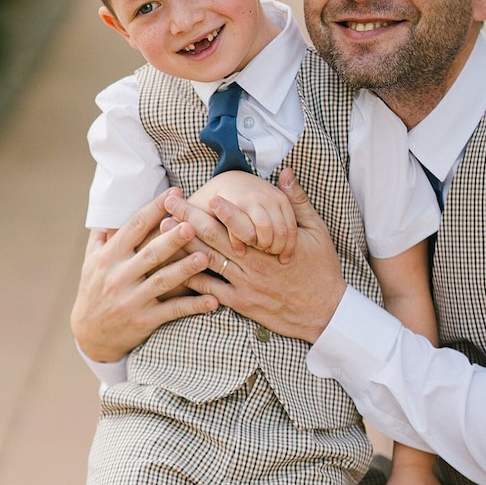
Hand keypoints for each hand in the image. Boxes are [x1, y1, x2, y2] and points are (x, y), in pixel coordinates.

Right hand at [70, 193, 218, 361]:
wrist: (89, 335)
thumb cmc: (94, 290)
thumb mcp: (90, 261)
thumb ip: (103, 235)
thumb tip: (110, 205)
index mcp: (109, 257)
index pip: (133, 227)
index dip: (154, 209)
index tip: (175, 194)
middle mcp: (119, 276)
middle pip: (150, 254)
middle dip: (172, 239)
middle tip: (193, 224)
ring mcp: (132, 300)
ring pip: (162, 282)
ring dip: (184, 270)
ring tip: (204, 257)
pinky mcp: (144, 321)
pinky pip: (171, 311)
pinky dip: (192, 306)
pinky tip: (212, 300)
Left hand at [163, 169, 346, 342]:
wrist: (324, 311)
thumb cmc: (321, 269)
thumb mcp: (316, 232)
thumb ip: (297, 202)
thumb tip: (286, 173)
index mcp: (269, 245)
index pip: (240, 223)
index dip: (221, 209)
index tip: (205, 193)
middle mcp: (252, 264)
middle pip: (214, 238)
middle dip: (189, 218)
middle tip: (169, 202)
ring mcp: (244, 285)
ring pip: (207, 262)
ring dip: (182, 246)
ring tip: (161, 231)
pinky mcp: (241, 302)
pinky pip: (210, 290)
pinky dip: (191, 279)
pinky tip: (173, 269)